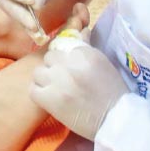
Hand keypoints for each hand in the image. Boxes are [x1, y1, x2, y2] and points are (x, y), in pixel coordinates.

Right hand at [0, 0, 66, 31]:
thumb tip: (37, 6)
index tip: (30, 0)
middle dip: (18, 11)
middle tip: (33, 24)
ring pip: (7, 7)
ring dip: (21, 19)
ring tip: (36, 30)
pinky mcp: (7, 3)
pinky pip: (14, 13)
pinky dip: (24, 23)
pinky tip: (35, 33)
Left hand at [31, 18, 128, 140]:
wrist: (115, 120)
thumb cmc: (112, 92)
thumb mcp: (102, 63)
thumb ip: (87, 46)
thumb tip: (81, 29)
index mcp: (84, 53)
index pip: (62, 46)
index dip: (65, 58)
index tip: (71, 69)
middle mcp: (69, 65)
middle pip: (49, 58)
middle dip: (55, 68)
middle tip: (64, 80)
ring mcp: (58, 82)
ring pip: (38, 72)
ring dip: (45, 80)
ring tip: (56, 89)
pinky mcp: (49, 99)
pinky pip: (33, 89)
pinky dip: (40, 94)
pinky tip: (50, 98)